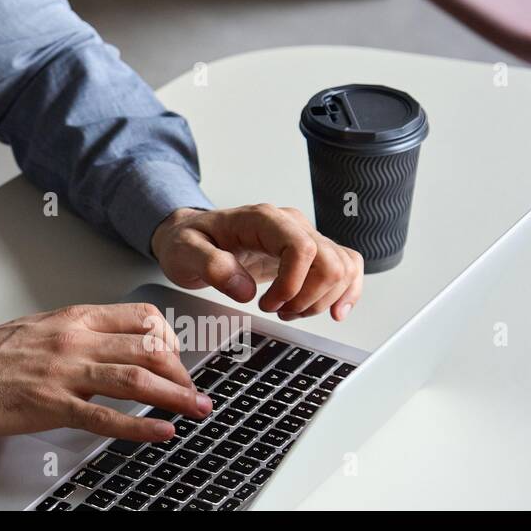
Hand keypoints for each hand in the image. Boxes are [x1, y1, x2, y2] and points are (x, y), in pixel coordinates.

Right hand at [0, 302, 212, 446]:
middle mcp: (72, 340)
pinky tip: (162, 433)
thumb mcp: (35, 331)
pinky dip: (141, 426)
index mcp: (70, 318)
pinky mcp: (51, 405)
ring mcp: (63, 372)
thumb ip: (71, 335)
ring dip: (176, 396)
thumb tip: (103, 345)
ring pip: (136, 378)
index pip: (140, 318)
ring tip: (198, 409)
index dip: (170, 339)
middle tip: (195, 391)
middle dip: (182, 371)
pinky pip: (106, 416)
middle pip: (148, 346)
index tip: (178, 359)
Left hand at [150, 204, 363, 321]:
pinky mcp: (309, 252)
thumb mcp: (184, 252)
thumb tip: (244, 288)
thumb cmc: (187, 241)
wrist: (189, 236)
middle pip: (329, 261)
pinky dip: (346, 291)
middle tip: (278, 312)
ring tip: (289, 311)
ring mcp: (303, 236)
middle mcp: (289, 224)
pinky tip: (333, 311)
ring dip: (323, 300)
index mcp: (262, 219)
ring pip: (342, 267)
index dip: (293, 283)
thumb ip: (210, 265)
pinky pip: (347, 266)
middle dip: (308, 298)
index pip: (301, 248)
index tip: (267, 305)